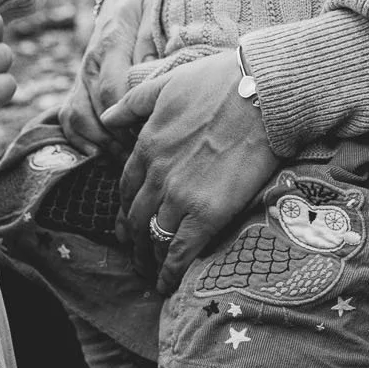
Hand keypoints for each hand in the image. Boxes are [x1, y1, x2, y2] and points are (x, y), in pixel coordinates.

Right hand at [56, 0, 157, 153]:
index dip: (129, 116)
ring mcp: (80, 78)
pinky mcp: (76, 89)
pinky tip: (105, 157)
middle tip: (148, 156)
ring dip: (104, 145)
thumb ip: (153, 40)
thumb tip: (154, 70)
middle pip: (96, 110)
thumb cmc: (148, 10)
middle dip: (121, 139)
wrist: (124, 2)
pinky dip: (83, 142)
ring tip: (130, 162)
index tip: (152, 131)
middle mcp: (90, 63)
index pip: (111, 88)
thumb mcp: (155, 13)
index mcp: (110, 42)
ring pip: (79, 119)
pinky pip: (69, 121)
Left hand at [103, 50, 284, 292]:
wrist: (261, 93)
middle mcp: (157, 175)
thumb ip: (132, 102)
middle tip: (136, 256)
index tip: (128, 223)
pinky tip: (167, 285)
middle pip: (135, 219)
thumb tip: (107, 116)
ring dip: (148, 260)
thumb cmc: (219, 82)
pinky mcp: (208, 214)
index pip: (125, 188)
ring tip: (151, 273)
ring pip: (153, 239)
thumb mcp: (165, 83)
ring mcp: (181, 196)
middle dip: (133, 241)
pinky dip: (169, 272)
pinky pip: (179, 252)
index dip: (125, 210)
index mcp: (147, 146)